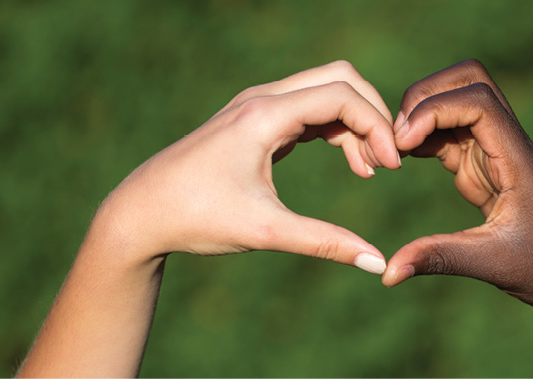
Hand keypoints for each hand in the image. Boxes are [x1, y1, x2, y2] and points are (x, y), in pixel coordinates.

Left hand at [91, 60, 399, 272]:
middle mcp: (263, 99)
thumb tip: (376, 264)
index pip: (342, 95)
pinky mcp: (256, 120)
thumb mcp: (265, 231)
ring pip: (326, 92)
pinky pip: (309, 109)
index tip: (392, 168)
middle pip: (339, 79)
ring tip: (369, 170)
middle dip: (371, 114)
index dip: (376, 126)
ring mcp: (258, 106)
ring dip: (355, 123)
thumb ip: (326, 243)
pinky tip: (349, 163)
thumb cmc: (196, 217)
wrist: (141, 213)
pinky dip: (336, 129)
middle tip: (387, 160)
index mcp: (264, 115)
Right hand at [381, 60, 532, 377]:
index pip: (479, 102)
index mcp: (518, 160)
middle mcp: (510, 145)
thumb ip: (442, 258)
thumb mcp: (497, 265)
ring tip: (395, 149)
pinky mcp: (489, 166)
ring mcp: (499, 152)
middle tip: (397, 137)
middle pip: (469, 80)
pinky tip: (407, 159)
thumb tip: (387, 272)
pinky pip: (455, 134)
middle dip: (426, 95)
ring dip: (424, 114)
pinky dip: (427, 137)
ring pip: (459, 101)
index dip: (435, 111)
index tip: (404, 145)